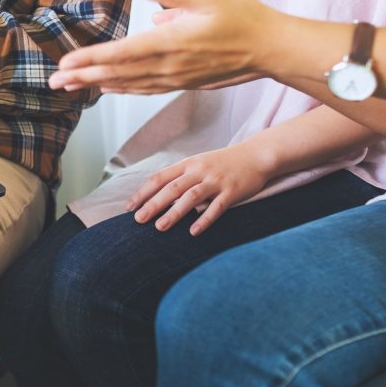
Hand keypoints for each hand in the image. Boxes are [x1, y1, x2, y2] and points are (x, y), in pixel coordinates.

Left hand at [50, 0, 287, 93]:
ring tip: (72, 88)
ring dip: (97, 85)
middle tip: (53, 83)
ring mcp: (176, 77)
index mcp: (171, 42)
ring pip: (128, 85)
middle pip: (118, 74)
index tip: (65, 64)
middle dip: (83, 77)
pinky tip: (110, 89)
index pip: (121, 53)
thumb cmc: (243, 18)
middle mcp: (169, 66)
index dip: (90, 60)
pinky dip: (123, 89)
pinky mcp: (183, 81)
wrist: (271, 48)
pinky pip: (146, 89)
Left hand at [128, 144, 273, 235]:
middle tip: (138, 220)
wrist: (256, 155)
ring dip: (174, 213)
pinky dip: (204, 219)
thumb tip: (157, 197)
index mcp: (188, 164)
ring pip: (191, 197)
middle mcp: (199, 170)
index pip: (160, 177)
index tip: (129, 207)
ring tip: (160, 227)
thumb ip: (181, 178)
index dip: (143, 192)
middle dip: (153, 204)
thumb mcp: (199, 164)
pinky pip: (216, 207)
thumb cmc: (223, 163)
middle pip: (172, 188)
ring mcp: (216, 180)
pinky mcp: (232, 191)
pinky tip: (194, 231)